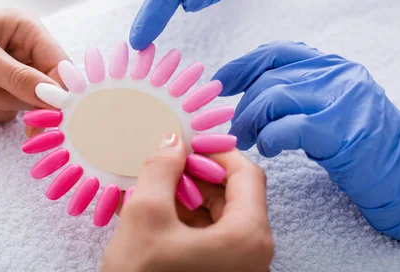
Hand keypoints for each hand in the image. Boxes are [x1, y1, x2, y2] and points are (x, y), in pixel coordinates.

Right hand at [102, 134, 272, 271]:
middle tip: (165, 165)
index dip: (215, 151)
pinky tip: (158, 212)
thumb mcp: (145, 214)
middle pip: (234, 192)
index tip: (186, 143)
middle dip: (198, 173)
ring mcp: (238, 266)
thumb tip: (172, 140)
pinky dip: (187, 217)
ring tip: (155, 188)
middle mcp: (253, 252)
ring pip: (220, 213)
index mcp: (249, 236)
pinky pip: (211, 234)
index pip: (246, 172)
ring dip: (189, 194)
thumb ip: (161, 169)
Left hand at [213, 41, 399, 238]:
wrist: (399, 171)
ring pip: (272, 99)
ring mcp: (339, 99)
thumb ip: (294, 89)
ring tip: (247, 139)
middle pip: (269, 79)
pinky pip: (286, 128)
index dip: (242, 67)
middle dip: (244, 105)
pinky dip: (269, 138)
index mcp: (330, 64)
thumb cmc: (355, 140)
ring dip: (251, 122)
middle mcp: (336, 74)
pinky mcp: (339, 130)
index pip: (275, 52)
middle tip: (236, 128)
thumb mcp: (326, 102)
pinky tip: (268, 148)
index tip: (221, 84)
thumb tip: (244, 91)